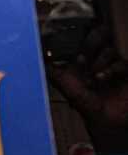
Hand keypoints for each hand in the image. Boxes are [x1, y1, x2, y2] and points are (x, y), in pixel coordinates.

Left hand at [47, 26, 127, 151]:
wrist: (102, 119)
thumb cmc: (82, 101)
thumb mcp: (60, 81)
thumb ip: (49, 66)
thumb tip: (36, 51)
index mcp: (82, 55)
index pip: (82, 35)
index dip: (76, 35)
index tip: (70, 41)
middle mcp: (98, 56)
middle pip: (98, 36)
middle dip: (89, 46)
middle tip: (82, 59)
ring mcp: (112, 63)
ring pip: (108, 50)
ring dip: (97, 63)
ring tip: (91, 77)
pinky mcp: (125, 72)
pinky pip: (121, 63)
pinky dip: (110, 71)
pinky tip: (101, 79)